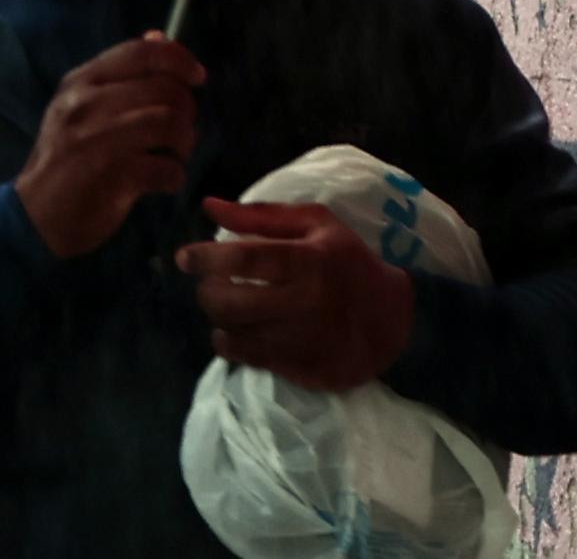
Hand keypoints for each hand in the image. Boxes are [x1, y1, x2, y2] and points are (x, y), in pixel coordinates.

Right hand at [14, 33, 204, 259]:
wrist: (34, 218)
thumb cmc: (66, 158)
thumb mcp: (83, 106)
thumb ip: (122, 73)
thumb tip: (160, 36)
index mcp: (81, 82)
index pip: (141, 53)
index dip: (179, 59)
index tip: (198, 76)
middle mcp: (87, 105)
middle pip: (164, 90)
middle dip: (186, 110)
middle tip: (182, 129)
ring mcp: (98, 141)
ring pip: (169, 124)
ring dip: (185, 141)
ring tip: (177, 153)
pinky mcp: (112, 178)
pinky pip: (166, 168)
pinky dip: (175, 175)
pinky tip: (165, 180)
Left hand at [177, 197, 415, 392]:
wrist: (391, 320)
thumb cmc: (349, 262)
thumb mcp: (317, 224)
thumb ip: (262, 215)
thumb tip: (210, 206)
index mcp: (310, 259)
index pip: (246, 257)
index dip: (207, 256)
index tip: (185, 256)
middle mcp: (304, 302)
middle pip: (232, 301)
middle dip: (207, 291)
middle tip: (208, 283)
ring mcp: (300, 340)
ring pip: (234, 334)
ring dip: (218, 317)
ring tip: (224, 304)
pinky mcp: (299, 369)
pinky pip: (246, 359)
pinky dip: (229, 343)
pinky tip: (234, 331)